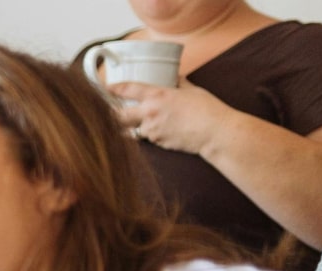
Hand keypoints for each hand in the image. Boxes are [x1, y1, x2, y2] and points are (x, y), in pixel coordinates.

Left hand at [111, 81, 241, 156]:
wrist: (217, 133)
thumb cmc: (208, 109)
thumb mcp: (192, 90)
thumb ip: (180, 83)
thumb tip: (175, 76)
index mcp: (157, 95)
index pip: (127, 90)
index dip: (112, 89)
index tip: (104, 88)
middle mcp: (150, 113)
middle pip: (117, 116)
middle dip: (110, 115)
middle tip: (107, 113)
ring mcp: (152, 130)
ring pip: (132, 130)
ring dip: (131, 127)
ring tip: (136, 123)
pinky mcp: (158, 143)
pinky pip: (147, 138)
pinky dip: (149, 135)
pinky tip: (160, 131)